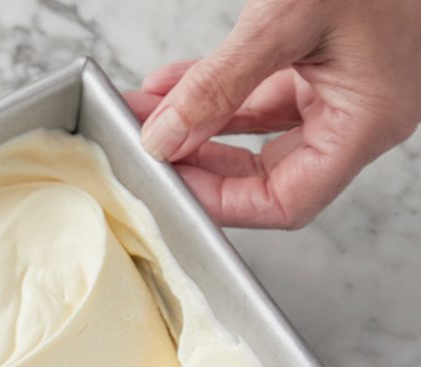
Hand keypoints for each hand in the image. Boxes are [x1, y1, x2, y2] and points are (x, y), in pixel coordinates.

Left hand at [125, 0, 420, 228]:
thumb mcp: (289, 18)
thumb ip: (220, 83)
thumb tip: (165, 137)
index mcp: (367, 122)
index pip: (286, 202)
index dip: (221, 202)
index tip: (171, 181)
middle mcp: (358, 114)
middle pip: (265, 174)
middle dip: (196, 160)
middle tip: (148, 149)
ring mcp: (343, 88)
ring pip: (255, 131)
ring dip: (196, 122)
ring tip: (144, 113)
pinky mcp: (326, 61)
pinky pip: (260, 91)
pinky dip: (215, 90)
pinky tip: (169, 88)